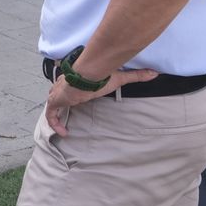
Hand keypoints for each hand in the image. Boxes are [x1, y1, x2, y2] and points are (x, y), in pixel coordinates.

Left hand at [44, 67, 158, 135]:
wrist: (88, 73)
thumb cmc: (101, 75)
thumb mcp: (120, 78)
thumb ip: (136, 76)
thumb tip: (155, 73)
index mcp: (77, 79)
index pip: (70, 85)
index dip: (71, 94)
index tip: (76, 101)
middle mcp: (64, 85)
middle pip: (57, 95)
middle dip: (60, 103)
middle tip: (66, 114)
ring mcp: (58, 93)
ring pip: (53, 105)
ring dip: (56, 115)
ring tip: (63, 127)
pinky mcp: (55, 101)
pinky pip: (51, 115)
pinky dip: (55, 123)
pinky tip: (63, 133)